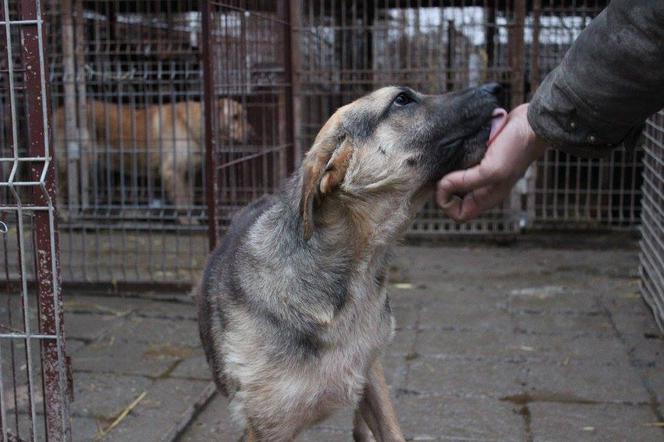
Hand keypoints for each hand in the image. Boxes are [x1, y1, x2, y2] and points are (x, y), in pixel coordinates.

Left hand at [436, 103, 547, 220]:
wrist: (532, 123)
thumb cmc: (516, 149)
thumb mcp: (492, 171)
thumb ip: (466, 182)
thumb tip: (442, 186)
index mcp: (486, 197)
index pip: (458, 214)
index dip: (446, 203)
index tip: (443, 184)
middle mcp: (482, 187)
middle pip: (453, 198)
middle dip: (442, 187)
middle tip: (439, 170)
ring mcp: (481, 172)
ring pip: (454, 179)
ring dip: (446, 171)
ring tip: (444, 159)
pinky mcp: (479, 156)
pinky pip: (459, 162)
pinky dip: (452, 158)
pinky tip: (452, 148)